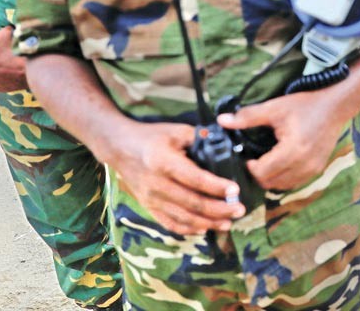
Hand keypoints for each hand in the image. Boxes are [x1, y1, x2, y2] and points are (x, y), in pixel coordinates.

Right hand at [109, 121, 245, 234]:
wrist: (120, 148)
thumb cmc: (151, 137)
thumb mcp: (175, 130)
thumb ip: (198, 137)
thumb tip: (222, 144)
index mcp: (164, 162)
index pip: (195, 179)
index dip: (216, 187)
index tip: (235, 190)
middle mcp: (157, 184)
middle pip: (192, 203)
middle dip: (219, 210)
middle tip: (240, 210)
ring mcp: (151, 199)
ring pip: (183, 218)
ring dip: (208, 223)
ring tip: (228, 223)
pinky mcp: (149, 207)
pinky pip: (170, 224)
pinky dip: (188, 229)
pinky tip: (205, 228)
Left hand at [218, 90, 350, 190]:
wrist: (335, 106)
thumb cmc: (305, 105)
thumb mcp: (274, 108)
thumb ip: (247, 116)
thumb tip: (221, 120)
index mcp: (292, 150)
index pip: (262, 173)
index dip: (250, 168)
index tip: (248, 157)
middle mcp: (304, 164)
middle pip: (270, 183)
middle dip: (258, 174)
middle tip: (254, 160)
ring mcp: (312, 169)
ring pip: (282, 186)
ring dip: (271, 178)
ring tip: (267, 162)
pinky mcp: (317, 170)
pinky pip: (294, 183)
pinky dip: (284, 178)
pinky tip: (281, 163)